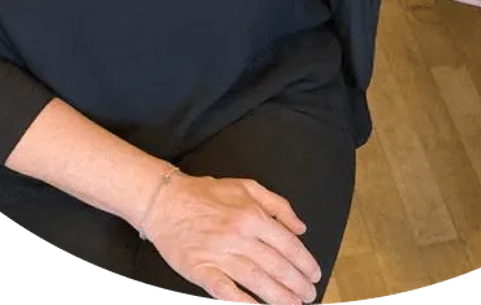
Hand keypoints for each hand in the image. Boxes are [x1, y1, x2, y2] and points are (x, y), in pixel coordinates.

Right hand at [140, 171, 321, 304]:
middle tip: (310, 295)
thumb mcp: (246, 186)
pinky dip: (243, 304)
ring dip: (279, 297)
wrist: (166, 201)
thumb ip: (277, 205)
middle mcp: (239, 236)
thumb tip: (300, 228)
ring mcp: (220, 255)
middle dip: (297, 283)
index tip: (315, 274)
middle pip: (276, 265)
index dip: (304, 261)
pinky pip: (226, 291)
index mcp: (252, 215)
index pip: (287, 244)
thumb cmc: (207, 193)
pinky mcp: (201, 271)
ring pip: (257, 281)